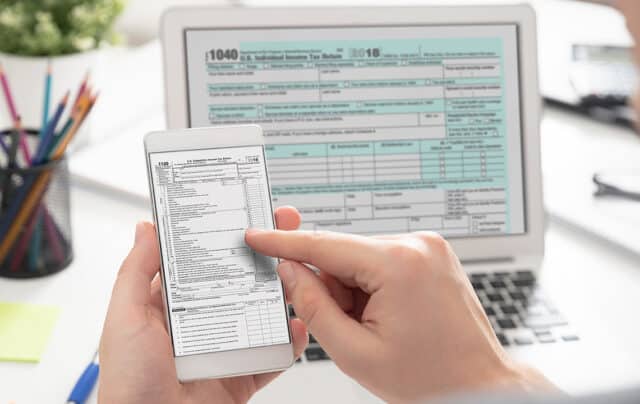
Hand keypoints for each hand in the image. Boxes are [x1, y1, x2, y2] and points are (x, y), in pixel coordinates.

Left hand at [99, 207, 307, 403]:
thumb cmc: (128, 384)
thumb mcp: (125, 319)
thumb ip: (136, 272)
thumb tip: (146, 227)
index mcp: (171, 305)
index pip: (202, 259)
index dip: (224, 234)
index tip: (244, 210)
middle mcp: (201, 322)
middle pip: (239, 279)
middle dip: (263, 253)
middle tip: (284, 227)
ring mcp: (225, 347)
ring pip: (262, 312)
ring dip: (282, 292)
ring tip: (297, 271)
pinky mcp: (243, 373)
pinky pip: (273, 354)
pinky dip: (289, 342)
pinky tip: (297, 326)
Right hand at [245, 228, 554, 401]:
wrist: (479, 383)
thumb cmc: (430, 376)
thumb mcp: (356, 352)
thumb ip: (314, 307)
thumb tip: (290, 271)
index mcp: (399, 264)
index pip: (325, 245)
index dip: (284, 243)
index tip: (258, 237)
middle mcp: (418, 245)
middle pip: (343, 255)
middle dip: (333, 289)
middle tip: (350, 327)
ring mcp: (428, 246)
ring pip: (361, 259)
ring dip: (354, 290)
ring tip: (377, 327)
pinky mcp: (431, 253)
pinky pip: (381, 260)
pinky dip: (371, 285)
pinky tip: (387, 315)